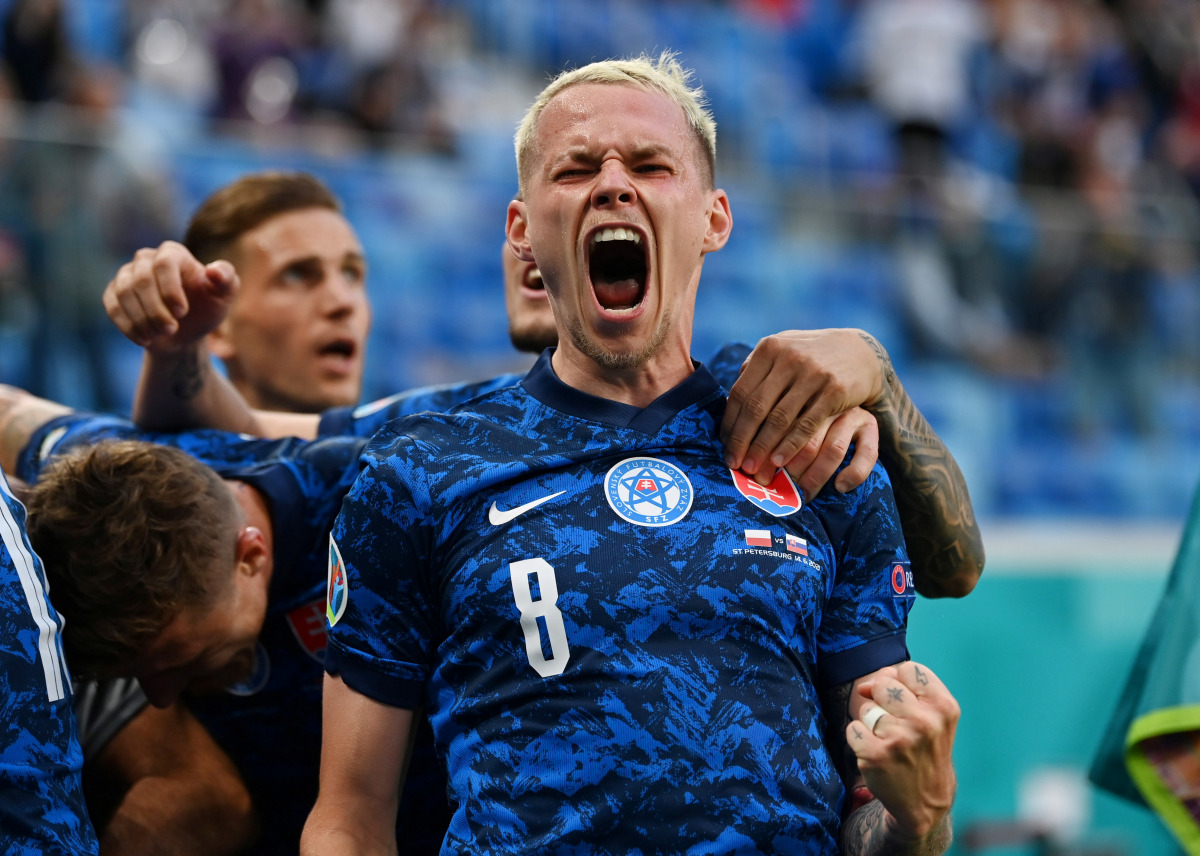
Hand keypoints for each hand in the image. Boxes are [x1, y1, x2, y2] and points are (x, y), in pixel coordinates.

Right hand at [103, 241, 237, 352]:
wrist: (185, 332)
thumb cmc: (207, 308)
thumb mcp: (224, 296)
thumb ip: (226, 280)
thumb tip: (212, 271)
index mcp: (173, 253)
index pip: (165, 263)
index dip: (170, 289)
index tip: (182, 313)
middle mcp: (146, 259)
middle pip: (141, 280)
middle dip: (156, 310)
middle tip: (171, 329)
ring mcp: (126, 275)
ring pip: (124, 293)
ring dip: (143, 319)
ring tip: (161, 334)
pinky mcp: (113, 293)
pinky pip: (112, 306)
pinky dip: (128, 326)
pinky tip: (145, 339)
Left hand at [720, 330, 885, 484]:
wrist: (861, 351)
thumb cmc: (812, 356)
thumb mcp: (783, 351)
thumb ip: (757, 370)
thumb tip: (728, 401)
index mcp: (769, 348)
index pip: (740, 392)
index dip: (730, 423)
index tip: (724, 446)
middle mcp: (788, 358)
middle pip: (755, 407)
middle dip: (741, 440)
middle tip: (733, 463)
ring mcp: (813, 373)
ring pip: (779, 419)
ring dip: (762, 448)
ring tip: (752, 468)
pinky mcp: (834, 390)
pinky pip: (806, 424)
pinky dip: (790, 446)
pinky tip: (779, 461)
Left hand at [846, 661, 958, 838]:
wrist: (926, 801)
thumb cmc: (925, 749)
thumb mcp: (933, 717)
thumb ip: (905, 688)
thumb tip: (866, 684)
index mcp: (943, 707)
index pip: (908, 669)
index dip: (899, 682)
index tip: (904, 702)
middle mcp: (924, 721)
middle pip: (882, 684)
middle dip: (882, 700)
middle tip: (896, 725)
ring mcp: (900, 738)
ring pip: (866, 708)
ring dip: (871, 723)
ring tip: (888, 742)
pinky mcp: (876, 755)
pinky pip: (853, 728)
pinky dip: (859, 739)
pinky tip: (876, 752)